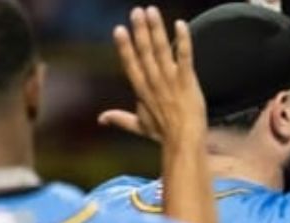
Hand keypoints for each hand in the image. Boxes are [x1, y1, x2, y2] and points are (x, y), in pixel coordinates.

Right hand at [98, 6, 205, 147]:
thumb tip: (101, 119)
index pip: (131, 64)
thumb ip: (121, 119)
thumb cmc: (165, 134)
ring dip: (156, 29)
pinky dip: (183, 40)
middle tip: (136, 11)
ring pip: (161, 50)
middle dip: (139, 30)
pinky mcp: (187, 81)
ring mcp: (170, 81)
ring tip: (151, 11)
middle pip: (145, 52)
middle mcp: (154, 82)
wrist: (185, 142)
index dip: (124, 46)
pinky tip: (180, 24)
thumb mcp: (140, 126)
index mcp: (142, 90)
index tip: (119, 29)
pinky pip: (185, 57)